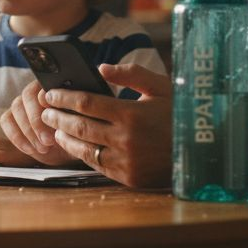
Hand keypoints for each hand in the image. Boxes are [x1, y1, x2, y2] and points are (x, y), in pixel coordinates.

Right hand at [1, 81, 76, 165]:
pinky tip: (31, 149)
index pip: (45, 85)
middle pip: (27, 95)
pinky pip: (6, 120)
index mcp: (56, 86)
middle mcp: (36, 90)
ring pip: (16, 107)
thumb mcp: (83, 127)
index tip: (51, 113)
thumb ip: (79, 115)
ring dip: (28, 130)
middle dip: (36, 120)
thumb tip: (76, 102)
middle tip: (48, 140)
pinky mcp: (11, 116)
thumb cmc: (77, 135)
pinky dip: (17, 136)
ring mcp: (22, 102)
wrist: (66, 149)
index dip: (46, 99)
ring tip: (44, 148)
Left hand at [39, 62, 173, 187]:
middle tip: (45, 111)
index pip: (86, 103)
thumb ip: (131, 74)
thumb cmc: (179, 114)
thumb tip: (101, 69)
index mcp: (132, 113)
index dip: (64, 98)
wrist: (202, 152)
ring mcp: (126, 161)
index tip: (50, 93)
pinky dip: (83, 154)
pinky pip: (97, 165)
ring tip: (54, 129)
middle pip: (80, 126)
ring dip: (65, 138)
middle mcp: (126, 139)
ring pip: (85, 148)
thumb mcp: (161, 87)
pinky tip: (75, 145)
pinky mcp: (128, 177)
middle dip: (57, 117)